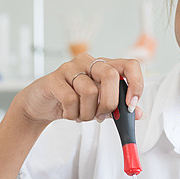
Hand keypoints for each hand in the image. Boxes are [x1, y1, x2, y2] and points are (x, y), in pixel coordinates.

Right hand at [13, 54, 143, 125]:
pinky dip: (72, 114)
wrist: (41, 104)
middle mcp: (89, 62)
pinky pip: (70, 99)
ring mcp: (70, 68)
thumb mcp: (98, 106)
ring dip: (87, 113)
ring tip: (80, 115)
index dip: (136, 84)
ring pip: (90, 92)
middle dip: (109, 103)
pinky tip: (68, 113)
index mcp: (104, 66)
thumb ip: (118, 108)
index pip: (129, 65)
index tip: (131, 105)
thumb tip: (138, 113)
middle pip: (110, 76)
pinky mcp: (54, 79)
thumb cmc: (71, 101)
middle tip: (101, 115)